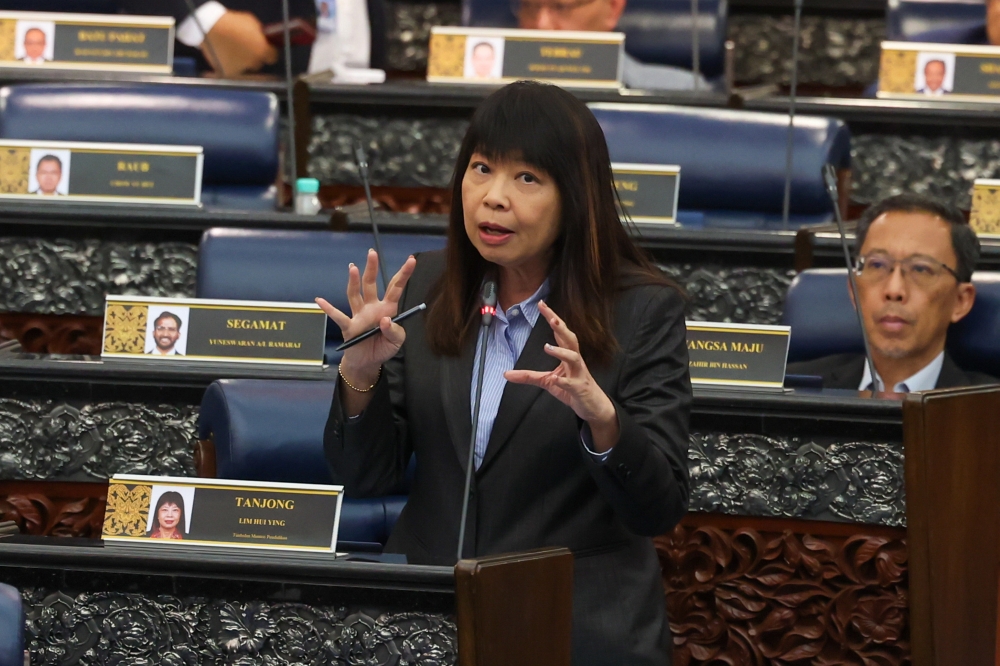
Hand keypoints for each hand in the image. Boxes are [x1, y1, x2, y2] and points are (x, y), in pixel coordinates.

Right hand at [202, 10, 277, 76]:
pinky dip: (229, 63)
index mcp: (262, 50)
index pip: (273, 57)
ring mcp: (241, 69)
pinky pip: (232, 69)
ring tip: (233, 49)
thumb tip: (262, 37)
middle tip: (246, 48)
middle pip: (258, 63)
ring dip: (242, 61)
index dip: (270, 52)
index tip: (266, 49)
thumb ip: (259, 33)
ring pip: (245, 67)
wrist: (209, 27)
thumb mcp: (251, 22)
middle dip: (254, 56)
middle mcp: (253, 62)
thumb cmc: (232, 22)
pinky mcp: (227, 72)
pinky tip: (224, 53)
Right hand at [316, 250, 416, 384]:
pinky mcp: (349, 327)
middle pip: (371, 284)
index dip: (403, 274)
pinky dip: (328, 309)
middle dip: (372, 268)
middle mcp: (372, 307)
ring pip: (355, 294)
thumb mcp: (397, 341)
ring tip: (353, 268)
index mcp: (387, 309)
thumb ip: (394, 331)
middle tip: (372, 253)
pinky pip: (338, 316)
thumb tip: (385, 320)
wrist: (368, 363)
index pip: (395, 287)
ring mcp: (359, 315)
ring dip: (353, 282)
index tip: (412, 259)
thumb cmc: (383, 348)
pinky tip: (320, 300)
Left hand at [504, 301, 618, 451]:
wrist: (593, 407)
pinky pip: (572, 384)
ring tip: (547, 347)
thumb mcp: (548, 381)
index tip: (541, 304)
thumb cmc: (573, 389)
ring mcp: (579, 374)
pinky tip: (557, 378)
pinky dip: (564, 381)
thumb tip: (506, 374)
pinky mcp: (579, 389)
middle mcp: (575, 361)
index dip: (552, 317)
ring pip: (574, 358)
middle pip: (570, 339)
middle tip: (551, 317)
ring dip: (561, 352)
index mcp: (568, 355)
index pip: (560, 332)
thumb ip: (528, 376)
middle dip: (561, 327)